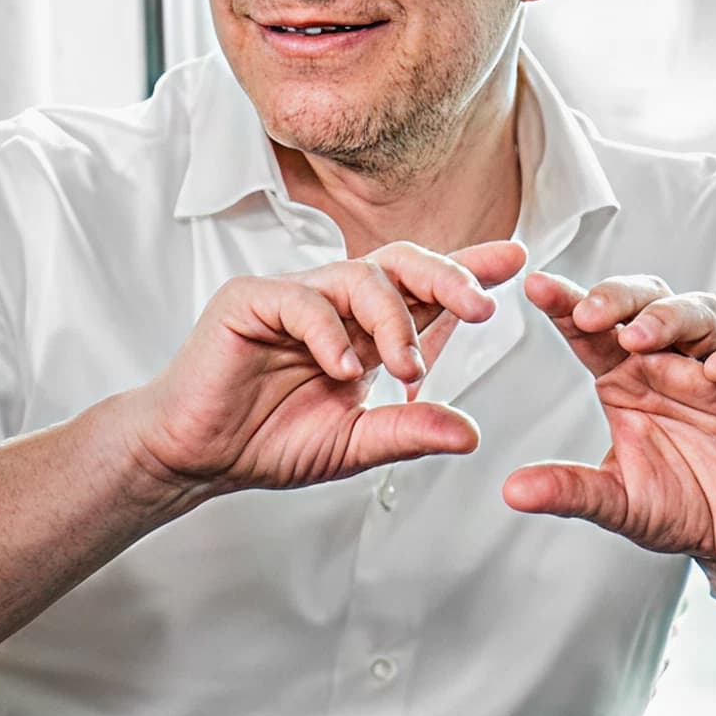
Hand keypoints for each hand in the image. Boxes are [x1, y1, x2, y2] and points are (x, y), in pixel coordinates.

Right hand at [122, 241, 525, 501]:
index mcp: (365, 329)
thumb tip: (471, 433)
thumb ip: (409, 432)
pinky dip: (331, 334)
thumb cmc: (269, 442)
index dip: (468, 268)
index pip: (423, 287)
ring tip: (405, 370)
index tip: (518, 258)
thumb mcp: (354, 443)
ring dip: (393, 322)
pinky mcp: (249, 300)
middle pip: (400, 262)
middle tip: (482, 305)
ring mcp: (292, 295)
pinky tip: (344, 369)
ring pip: (358, 276)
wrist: (197, 456)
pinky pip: (303, 299)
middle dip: (447, 277)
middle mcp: (334, 303)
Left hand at [501, 272, 715, 569]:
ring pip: (703, 315)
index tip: (536, 288)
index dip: (566, 302)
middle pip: (649, 302)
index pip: (595, 328)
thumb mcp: (620, 503)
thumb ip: (572, 492)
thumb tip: (512, 491)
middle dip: (619, 297)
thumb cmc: (680, 507)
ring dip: (672, 317)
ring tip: (642, 335)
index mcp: (628, 377)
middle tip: (590, 312)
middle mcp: (674, 361)